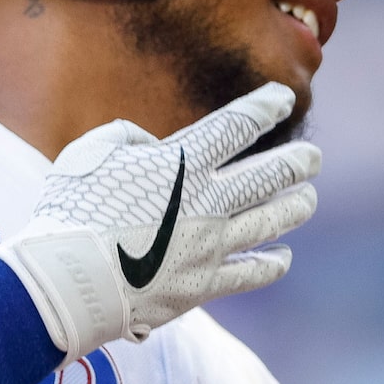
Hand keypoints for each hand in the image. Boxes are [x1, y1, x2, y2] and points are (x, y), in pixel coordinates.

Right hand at [0, 83, 319, 356]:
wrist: (69, 279)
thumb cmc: (71, 209)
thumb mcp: (92, 151)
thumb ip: (129, 137)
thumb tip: (153, 147)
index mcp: (180, 163)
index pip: (236, 126)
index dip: (264, 108)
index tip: (283, 98)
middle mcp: (206, 202)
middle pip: (267, 176)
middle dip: (296, 164)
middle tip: (314, 158)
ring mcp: (209, 246)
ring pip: (268, 222)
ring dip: (294, 208)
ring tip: (309, 200)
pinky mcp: (203, 285)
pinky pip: (250, 273)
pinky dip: (271, 263)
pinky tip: (283, 256)